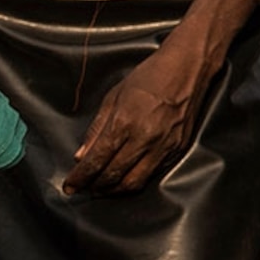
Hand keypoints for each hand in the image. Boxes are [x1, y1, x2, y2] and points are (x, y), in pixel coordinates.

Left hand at [62, 34, 211, 195]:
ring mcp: (164, 145)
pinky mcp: (178, 148)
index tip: (70, 186)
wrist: (188, 68)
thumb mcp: (113, 97)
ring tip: (103, 189)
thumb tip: (82, 156)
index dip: (80, 178)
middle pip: (114, 176)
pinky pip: (153, 173)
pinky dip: (136, 179)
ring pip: (135, 182)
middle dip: (94, 187)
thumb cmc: (150, 76)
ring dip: (115, 190)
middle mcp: (145, 138)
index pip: (96, 161)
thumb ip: (97, 129)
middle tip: (83, 190)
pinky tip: (126, 176)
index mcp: (124, 122)